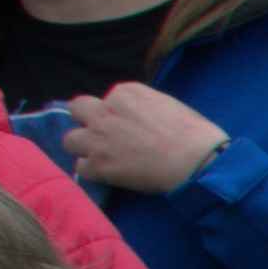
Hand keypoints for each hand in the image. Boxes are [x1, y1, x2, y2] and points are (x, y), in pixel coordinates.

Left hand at [58, 81, 230, 196]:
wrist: (197, 161)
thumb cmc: (194, 133)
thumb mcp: (167, 104)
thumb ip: (142, 106)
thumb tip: (136, 118)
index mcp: (124, 93)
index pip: (106, 99)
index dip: (115, 114)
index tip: (130, 127)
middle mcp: (105, 111)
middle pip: (77, 110)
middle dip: (87, 122)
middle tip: (105, 137)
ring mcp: (98, 138)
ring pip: (70, 140)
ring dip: (85, 149)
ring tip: (105, 159)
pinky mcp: (98, 165)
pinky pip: (81, 168)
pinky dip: (94, 172)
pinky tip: (111, 175)